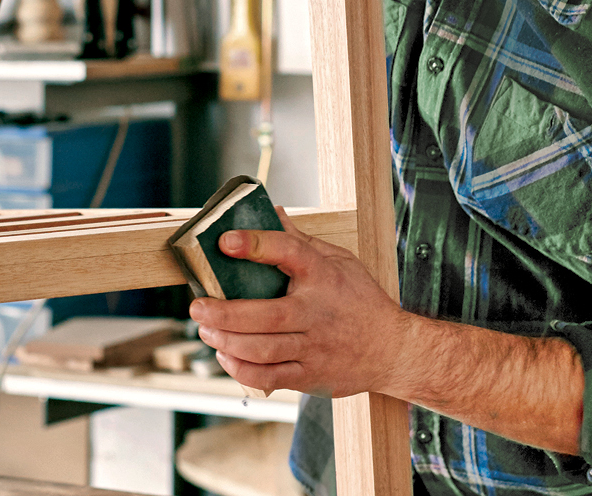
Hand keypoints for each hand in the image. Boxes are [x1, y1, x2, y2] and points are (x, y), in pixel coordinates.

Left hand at [189, 209, 413, 398]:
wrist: (394, 351)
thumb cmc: (362, 302)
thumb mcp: (340, 261)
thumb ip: (301, 242)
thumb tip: (271, 213)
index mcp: (323, 276)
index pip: (289, 252)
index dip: (255, 245)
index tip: (226, 241)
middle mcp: (316, 313)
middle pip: (264, 316)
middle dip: (222, 313)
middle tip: (197, 307)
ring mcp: (313, 347)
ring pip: (261, 350)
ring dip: (225, 342)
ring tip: (205, 330)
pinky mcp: (309, 375)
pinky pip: (267, 377)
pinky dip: (239, 369)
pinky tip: (225, 355)